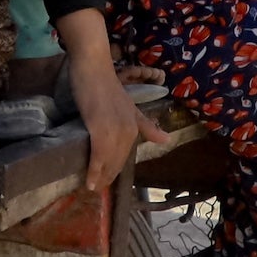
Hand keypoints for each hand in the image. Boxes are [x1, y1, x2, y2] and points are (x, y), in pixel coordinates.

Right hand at [54, 8, 140, 195]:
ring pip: (108, 161)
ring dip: (100, 177)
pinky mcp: (99, 129)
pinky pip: (98, 155)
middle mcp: (128, 131)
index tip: (105, 181)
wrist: (93, 67)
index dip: (115, 170)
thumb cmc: (106, 84)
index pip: (124, 155)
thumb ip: (145, 124)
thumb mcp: (129, 107)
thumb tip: (166, 139)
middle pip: (117, 161)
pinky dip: (94, 170)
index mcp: (134, 126)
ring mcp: (114, 130)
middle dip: (108, 176)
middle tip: (97, 188)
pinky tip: (89, 181)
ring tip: (92, 187)